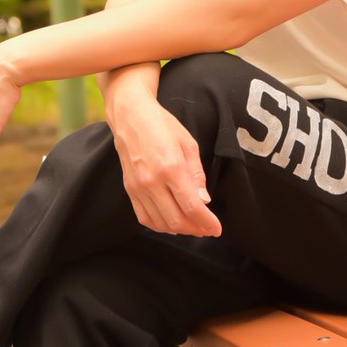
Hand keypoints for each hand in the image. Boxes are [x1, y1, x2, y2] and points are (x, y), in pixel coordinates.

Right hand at [105, 68, 221, 237]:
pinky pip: (145, 218)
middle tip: (207, 228)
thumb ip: (196, 175)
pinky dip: (160, 225)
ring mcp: (138, 188)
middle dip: (195, 229)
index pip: (192, 207)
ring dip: (179, 230)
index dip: (207, 222)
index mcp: (171, 168)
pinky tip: (172, 222)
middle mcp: (152, 182)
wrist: (130, 116)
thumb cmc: (162, 125)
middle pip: (177, 220)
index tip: (217, 229)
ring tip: (192, 225)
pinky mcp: (129, 190)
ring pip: (161, 223)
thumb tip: (204, 201)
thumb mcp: (188, 144)